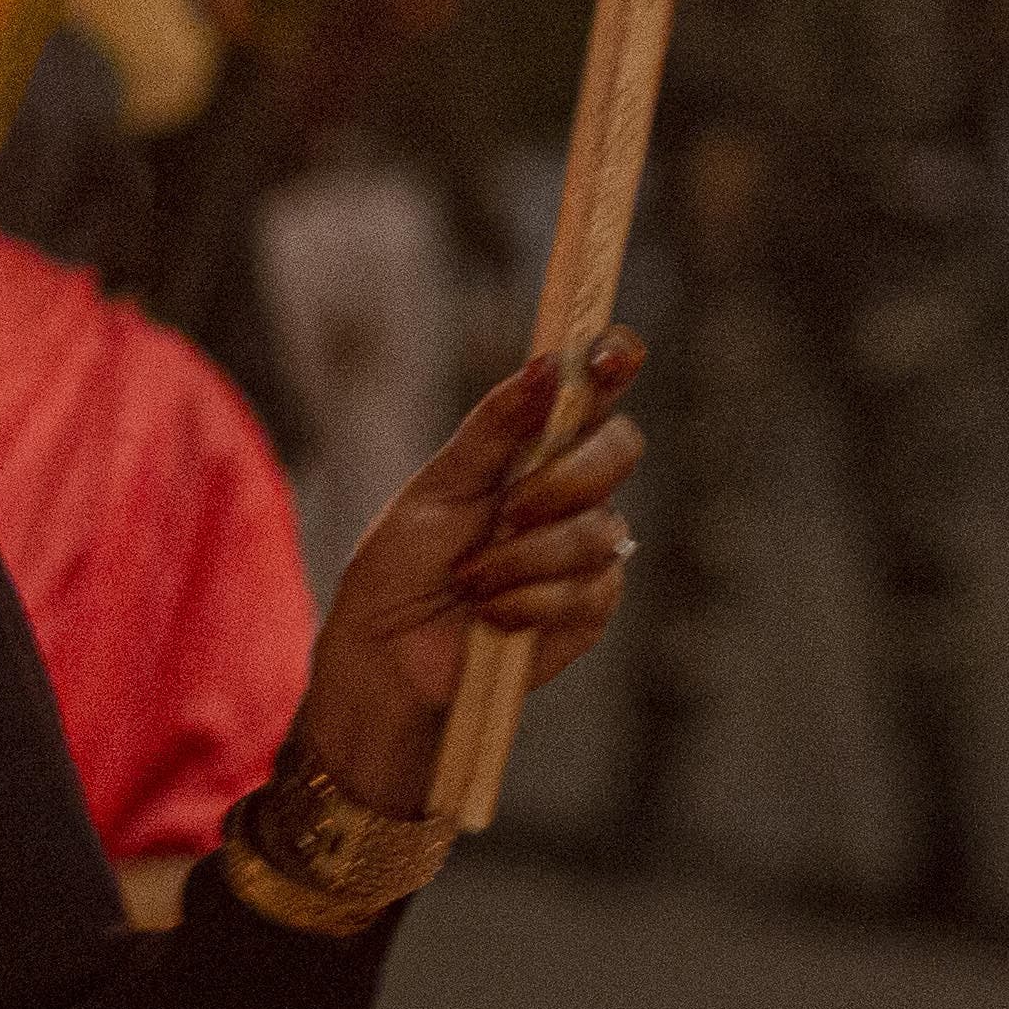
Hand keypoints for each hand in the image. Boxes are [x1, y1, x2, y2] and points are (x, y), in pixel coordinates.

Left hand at [297, 335, 649, 812]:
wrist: (388, 655)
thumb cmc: (400, 567)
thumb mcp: (436, 486)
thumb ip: (494, 430)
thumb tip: (549, 364)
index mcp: (532, 449)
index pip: (592, 391)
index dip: (612, 364)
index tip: (612, 353)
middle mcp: (571, 492)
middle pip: (620, 449)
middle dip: (566, 478)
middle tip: (510, 509)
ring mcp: (587, 550)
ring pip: (599, 529)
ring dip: (524, 557)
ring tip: (470, 579)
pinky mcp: (591, 608)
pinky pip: (586, 588)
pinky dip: (527, 600)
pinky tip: (491, 616)